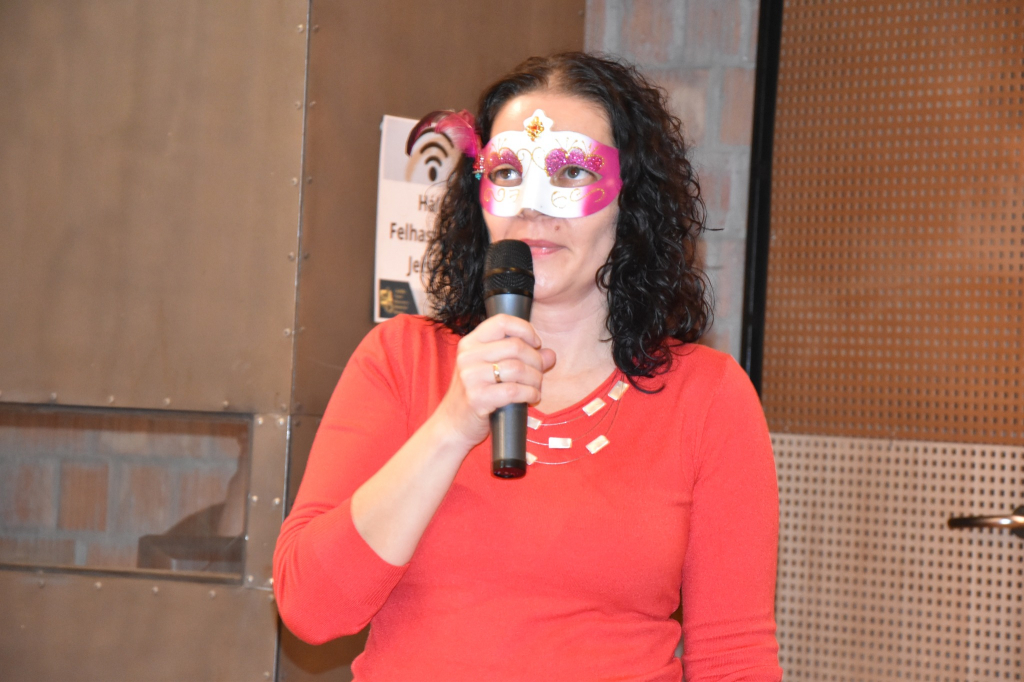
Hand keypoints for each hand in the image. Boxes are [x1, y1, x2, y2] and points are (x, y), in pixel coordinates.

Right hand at [434, 315, 555, 448]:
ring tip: (536, 387)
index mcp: (470, 343)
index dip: (525, 329)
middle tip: (540, 372)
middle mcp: (467, 356)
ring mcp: (470, 377)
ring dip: (535, 379)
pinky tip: (532, 397)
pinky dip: (530, 393)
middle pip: (515, 346)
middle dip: (536, 360)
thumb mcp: (493, 370)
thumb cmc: (476, 394)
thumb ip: (521, 357)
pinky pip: (514, 390)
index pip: (502, 321)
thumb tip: (550, 354)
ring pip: (518, 368)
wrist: (453, 424)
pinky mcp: (477, 398)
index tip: (536, 343)